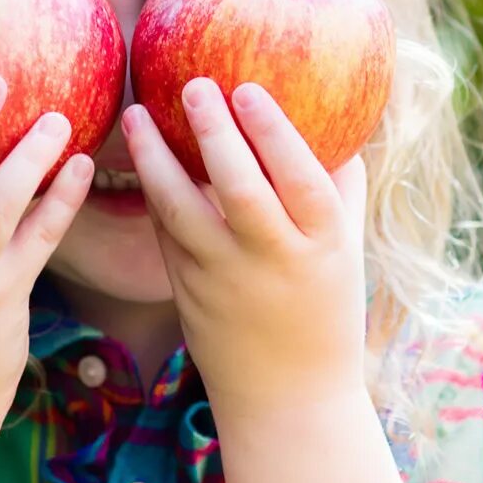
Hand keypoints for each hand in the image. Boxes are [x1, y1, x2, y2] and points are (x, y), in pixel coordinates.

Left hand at [123, 80, 368, 418]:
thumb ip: (341, 189)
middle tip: (193, 83)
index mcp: (322, 247)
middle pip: (239, 189)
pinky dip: (152, 193)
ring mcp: (223, 280)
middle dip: (213, 132)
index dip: (273, 131)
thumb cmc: (326, 312)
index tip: (249, 88)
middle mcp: (272, 261)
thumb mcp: (347, 252)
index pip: (300, 179)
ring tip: (136, 114)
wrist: (287, 399)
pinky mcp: (186, 293)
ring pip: (181, 211)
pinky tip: (141, 157)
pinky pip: (165, 234)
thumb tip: (337, 119)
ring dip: (154, 159)